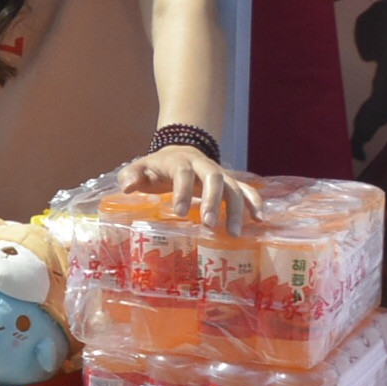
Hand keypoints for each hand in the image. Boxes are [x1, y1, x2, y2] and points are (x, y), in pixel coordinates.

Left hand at [113, 142, 257, 228]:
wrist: (179, 151)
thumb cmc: (157, 167)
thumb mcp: (140, 168)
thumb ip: (131, 176)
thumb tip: (126, 187)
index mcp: (179, 162)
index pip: (183, 174)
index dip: (182, 191)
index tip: (179, 212)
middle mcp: (204, 166)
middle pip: (214, 178)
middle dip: (213, 201)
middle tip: (209, 224)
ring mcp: (220, 174)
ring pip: (233, 187)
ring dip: (235, 209)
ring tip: (232, 233)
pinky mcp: (230, 182)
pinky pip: (247, 191)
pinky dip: (255, 203)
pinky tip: (259, 220)